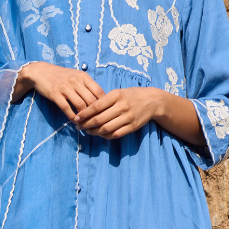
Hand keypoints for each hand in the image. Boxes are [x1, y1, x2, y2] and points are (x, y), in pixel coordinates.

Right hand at [12, 61, 103, 120]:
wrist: (41, 72)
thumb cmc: (61, 76)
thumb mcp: (76, 76)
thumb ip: (88, 86)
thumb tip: (101, 100)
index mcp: (84, 77)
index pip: (99, 92)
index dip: (104, 104)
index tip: (104, 114)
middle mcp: (76, 81)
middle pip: (91, 100)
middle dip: (95, 114)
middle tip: (97, 123)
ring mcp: (65, 87)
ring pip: (80, 105)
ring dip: (84, 117)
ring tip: (86, 124)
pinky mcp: (55, 94)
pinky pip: (67, 108)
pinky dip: (72, 117)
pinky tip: (75, 121)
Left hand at [76, 86, 204, 144]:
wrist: (152, 101)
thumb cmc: (131, 95)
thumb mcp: (118, 92)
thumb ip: (104, 100)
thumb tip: (87, 109)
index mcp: (116, 95)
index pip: (96, 106)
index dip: (85, 113)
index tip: (76, 117)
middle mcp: (122, 106)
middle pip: (99, 119)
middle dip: (86, 124)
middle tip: (79, 127)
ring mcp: (128, 118)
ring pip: (106, 128)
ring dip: (94, 132)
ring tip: (88, 131)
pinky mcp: (132, 127)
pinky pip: (115, 134)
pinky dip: (105, 136)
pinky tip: (100, 134)